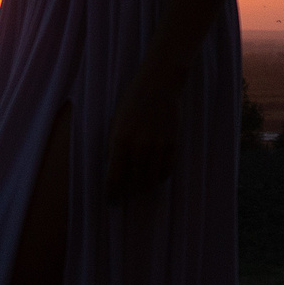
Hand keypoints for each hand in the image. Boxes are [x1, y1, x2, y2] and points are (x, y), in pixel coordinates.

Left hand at [103, 71, 181, 202]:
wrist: (159, 84)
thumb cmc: (133, 101)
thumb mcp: (116, 122)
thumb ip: (114, 146)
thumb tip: (113, 169)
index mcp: (120, 140)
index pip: (114, 177)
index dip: (112, 193)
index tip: (111, 200)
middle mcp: (139, 146)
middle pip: (134, 182)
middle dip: (129, 191)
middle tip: (126, 193)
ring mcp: (157, 146)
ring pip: (151, 180)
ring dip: (145, 187)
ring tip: (141, 186)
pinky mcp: (172, 144)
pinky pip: (166, 171)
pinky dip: (160, 177)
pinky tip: (155, 176)